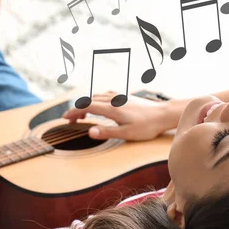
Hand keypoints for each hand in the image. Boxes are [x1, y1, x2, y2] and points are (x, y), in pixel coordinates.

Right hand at [62, 91, 177, 140]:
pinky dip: (96, 100)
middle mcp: (113, 100)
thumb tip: (89, 132)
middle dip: (77, 109)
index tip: (65, 118)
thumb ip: (106, 132)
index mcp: (111, 109)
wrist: (163, 114)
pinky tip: (99, 106)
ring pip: (96, 97)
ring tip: (82, 116)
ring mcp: (119, 97)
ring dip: (86, 104)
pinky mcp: (124, 97)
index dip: (73, 112)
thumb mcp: (126, 133)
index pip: (86, 107)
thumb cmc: (147, 126)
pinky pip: (105, 95)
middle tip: (71, 120)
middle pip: (89, 101)